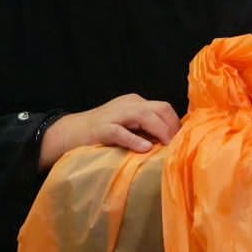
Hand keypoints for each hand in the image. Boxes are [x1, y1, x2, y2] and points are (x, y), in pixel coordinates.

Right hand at [39, 94, 181, 169]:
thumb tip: (170, 142)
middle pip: (159, 108)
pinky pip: (120, 132)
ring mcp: (114, 115)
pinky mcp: (101, 128)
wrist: (69, 133)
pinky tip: (144, 149)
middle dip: (172, 127)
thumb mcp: (127, 127)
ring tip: (167, 146)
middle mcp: (128, 104)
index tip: (182, 141)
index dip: (176, 124)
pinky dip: (134, 139)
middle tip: (177, 146)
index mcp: (135, 102)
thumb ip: (145, 130)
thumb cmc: (101, 134)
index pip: (164, 108)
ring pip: (144, 115)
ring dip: (159, 130)